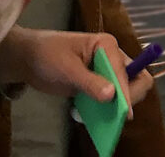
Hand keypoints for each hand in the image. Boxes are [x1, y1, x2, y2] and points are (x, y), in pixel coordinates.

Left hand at [0, 28, 153, 118]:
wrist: (28, 59)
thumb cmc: (48, 56)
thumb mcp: (67, 70)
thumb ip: (90, 82)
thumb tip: (112, 96)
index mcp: (107, 45)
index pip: (124, 70)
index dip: (126, 91)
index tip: (125, 113)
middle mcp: (111, 57)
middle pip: (135, 78)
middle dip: (129, 97)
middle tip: (117, 114)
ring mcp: (105, 70)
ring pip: (124, 90)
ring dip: (116, 105)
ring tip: (101, 118)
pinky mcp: (97, 83)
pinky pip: (109, 98)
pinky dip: (104, 108)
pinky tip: (86, 115)